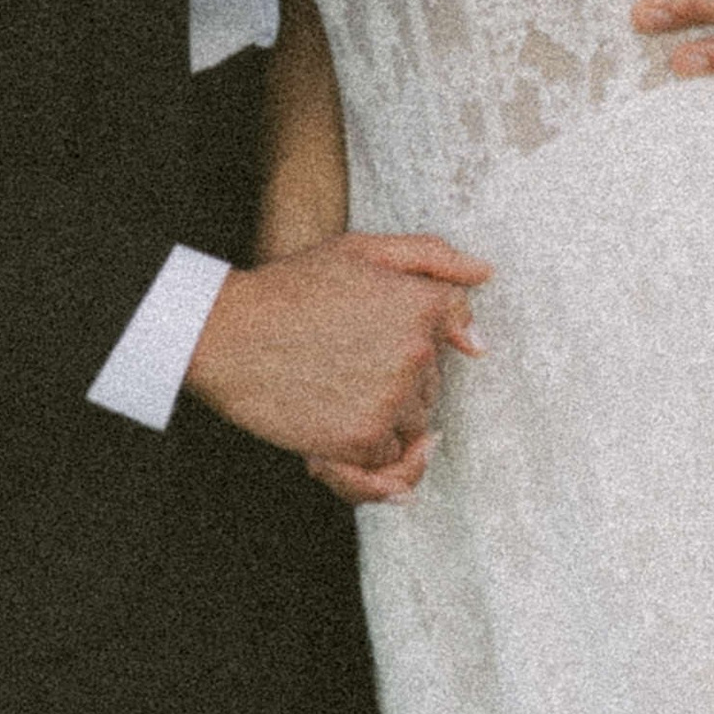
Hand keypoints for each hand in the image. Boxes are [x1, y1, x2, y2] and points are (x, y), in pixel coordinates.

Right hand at [184, 233, 489, 496]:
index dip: (424, 333)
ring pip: (413, 426)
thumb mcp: (363, 250)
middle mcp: (415, 354)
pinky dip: (365, 456)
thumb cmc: (293, 287)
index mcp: (421, 305)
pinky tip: (337, 433)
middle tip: (346, 359)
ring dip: (384, 420)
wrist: (226, 334)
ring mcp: (389, 400)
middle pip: (434, 384)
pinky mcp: (361, 440)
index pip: (459, 327)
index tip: (389, 336)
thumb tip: (486, 276)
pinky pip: (386, 463)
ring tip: (336, 395)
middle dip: (401, 379)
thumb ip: (433, 258)